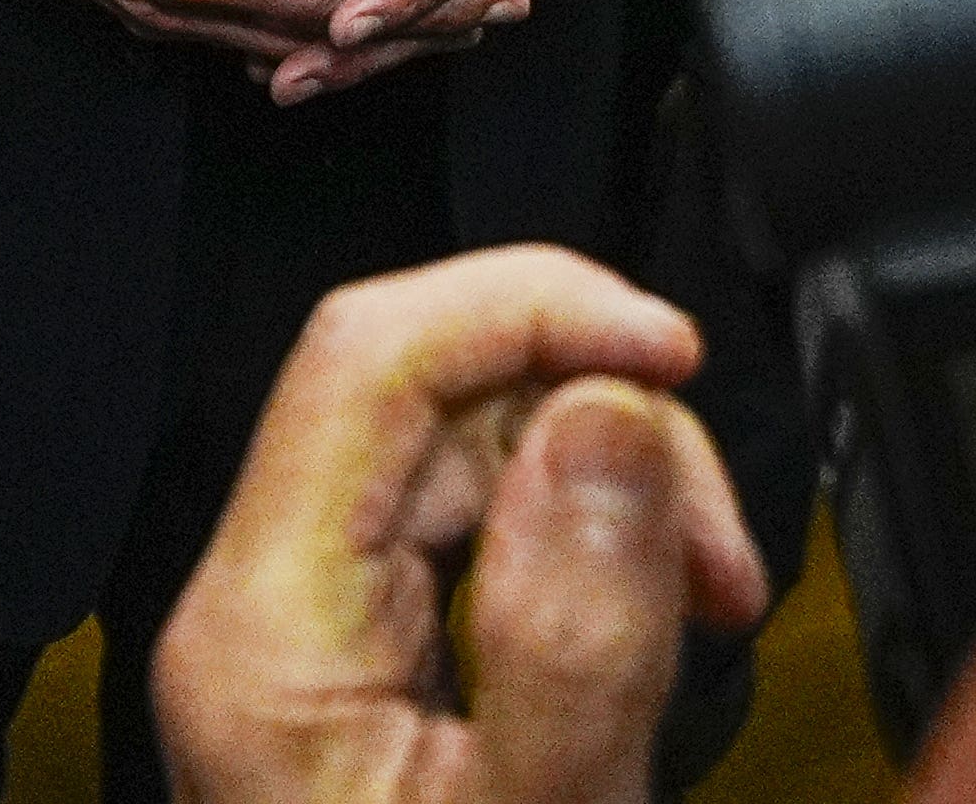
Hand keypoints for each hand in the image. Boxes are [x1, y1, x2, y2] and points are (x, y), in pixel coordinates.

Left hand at [149, 248, 768, 803]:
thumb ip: (578, 626)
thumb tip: (608, 420)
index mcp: (269, 631)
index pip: (370, 354)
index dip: (530, 306)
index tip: (665, 348)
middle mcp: (265, 611)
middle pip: (432, 389)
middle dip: (601, 420)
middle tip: (710, 553)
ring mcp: (305, 637)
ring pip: (468, 453)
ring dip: (609, 487)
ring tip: (697, 605)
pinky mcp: (356, 669)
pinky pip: (472, 537)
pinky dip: (579, 548)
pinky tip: (643, 622)